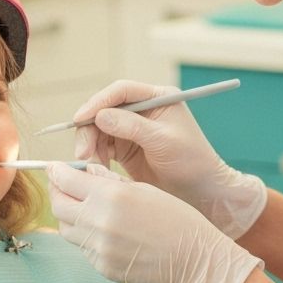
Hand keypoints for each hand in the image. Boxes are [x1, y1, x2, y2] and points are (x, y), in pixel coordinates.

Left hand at [48, 163, 262, 282]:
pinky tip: (103, 230)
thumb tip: (84, 173)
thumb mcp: (143, 188)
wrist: (195, 259)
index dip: (57, 171)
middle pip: (58, 205)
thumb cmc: (176, 218)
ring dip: (69, 215)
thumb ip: (108, 181)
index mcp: (110, 196)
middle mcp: (99, 222)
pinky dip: (86, 236)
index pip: (66, 180)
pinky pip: (83, 248)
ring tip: (83, 207)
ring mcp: (98, 249)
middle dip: (57, 192)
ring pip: (66, 228)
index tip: (56, 167)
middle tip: (62, 186)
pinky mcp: (102, 267)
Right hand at [72, 80, 266, 238]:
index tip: (81, 118)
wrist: (201, 191)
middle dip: (90, 129)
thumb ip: (132, 127)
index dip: (98, 102)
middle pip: (104, 109)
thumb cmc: (191, 162)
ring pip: (99, 128)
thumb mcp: (163, 141)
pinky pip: (102, 146)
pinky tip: (99, 170)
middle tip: (83, 153)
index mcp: (157, 97)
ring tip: (92, 166)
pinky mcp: (126, 147)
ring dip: (90, 145)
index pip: (121, 91)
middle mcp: (143, 109)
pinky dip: (96, 156)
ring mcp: (132, 128)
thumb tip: (100, 115)